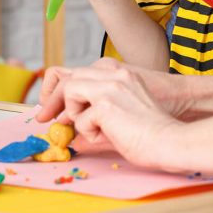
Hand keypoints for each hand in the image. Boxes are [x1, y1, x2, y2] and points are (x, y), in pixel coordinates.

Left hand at [37, 58, 197, 124]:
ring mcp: (109, 86)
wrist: (169, 140)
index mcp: (119, 73)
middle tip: (43, 117)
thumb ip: (96, 108)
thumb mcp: (120, 112)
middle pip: (69, 78)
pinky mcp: (105, 104)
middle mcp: (114, 73)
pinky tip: (110, 135)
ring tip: (95, 127)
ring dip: (76, 113)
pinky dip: (90, 132)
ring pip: (70, 91)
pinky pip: (81, 119)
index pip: (79, 71)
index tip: (50, 105)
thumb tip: (66, 120)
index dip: (59, 87)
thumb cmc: (148, 132)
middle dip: (52, 99)